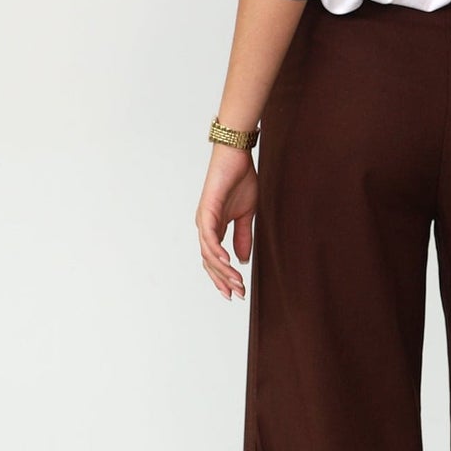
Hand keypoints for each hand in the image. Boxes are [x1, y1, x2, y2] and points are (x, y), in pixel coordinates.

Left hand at [196, 144, 256, 299]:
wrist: (237, 157)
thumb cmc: (240, 181)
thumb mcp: (247, 214)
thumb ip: (243, 236)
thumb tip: (243, 260)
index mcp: (214, 229)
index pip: (214, 261)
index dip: (223, 278)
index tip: (236, 293)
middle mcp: (205, 227)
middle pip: (209, 262)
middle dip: (223, 280)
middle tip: (238, 294)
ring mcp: (204, 219)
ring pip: (209, 253)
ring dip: (223, 270)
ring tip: (236, 282)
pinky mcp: (207, 210)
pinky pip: (209, 236)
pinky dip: (216, 250)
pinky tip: (226, 262)